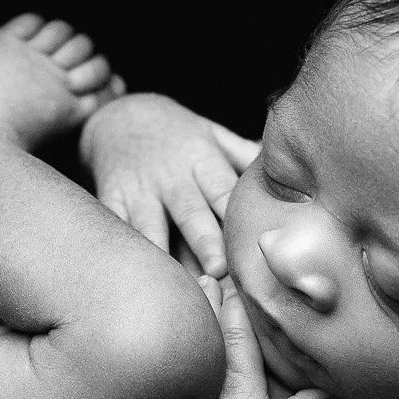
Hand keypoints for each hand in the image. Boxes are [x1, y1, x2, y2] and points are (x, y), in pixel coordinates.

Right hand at [80, 93, 259, 278]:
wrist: (118, 115)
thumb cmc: (177, 132)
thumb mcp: (211, 132)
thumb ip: (243, 155)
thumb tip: (286, 167)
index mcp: (200, 158)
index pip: (222, 189)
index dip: (235, 215)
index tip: (250, 241)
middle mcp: (170, 175)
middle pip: (189, 210)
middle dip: (204, 239)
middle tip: (219, 269)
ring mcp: (138, 189)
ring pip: (150, 224)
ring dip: (163, 252)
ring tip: (176, 282)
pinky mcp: (111, 199)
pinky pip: (115, 226)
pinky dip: (122, 249)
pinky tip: (133, 274)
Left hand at [145, 276, 332, 398]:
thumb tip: (333, 394)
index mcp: (239, 388)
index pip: (237, 335)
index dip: (234, 305)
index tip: (230, 279)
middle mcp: (209, 387)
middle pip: (210, 333)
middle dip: (209, 302)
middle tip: (206, 275)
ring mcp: (186, 398)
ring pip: (189, 348)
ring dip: (192, 322)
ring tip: (189, 294)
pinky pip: (170, 369)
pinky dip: (172, 351)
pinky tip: (165, 342)